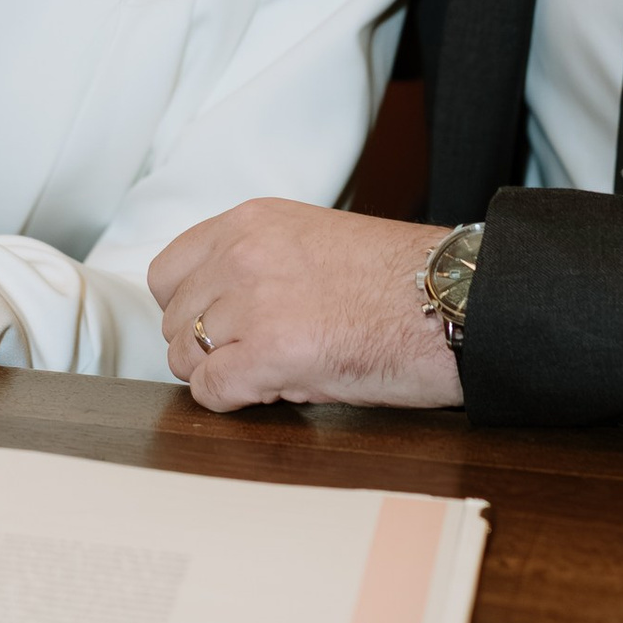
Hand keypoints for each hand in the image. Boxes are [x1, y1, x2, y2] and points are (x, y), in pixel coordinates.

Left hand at [149, 200, 463, 412]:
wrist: (453, 302)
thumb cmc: (401, 281)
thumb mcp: (313, 243)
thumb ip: (257, 263)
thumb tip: (216, 314)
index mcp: (252, 221)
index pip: (168, 272)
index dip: (190, 308)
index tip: (219, 326)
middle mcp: (242, 254)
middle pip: (175, 319)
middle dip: (208, 346)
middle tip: (256, 356)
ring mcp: (253, 302)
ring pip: (186, 357)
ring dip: (223, 374)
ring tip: (275, 372)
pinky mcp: (270, 353)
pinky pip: (211, 390)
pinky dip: (233, 401)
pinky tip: (274, 391)